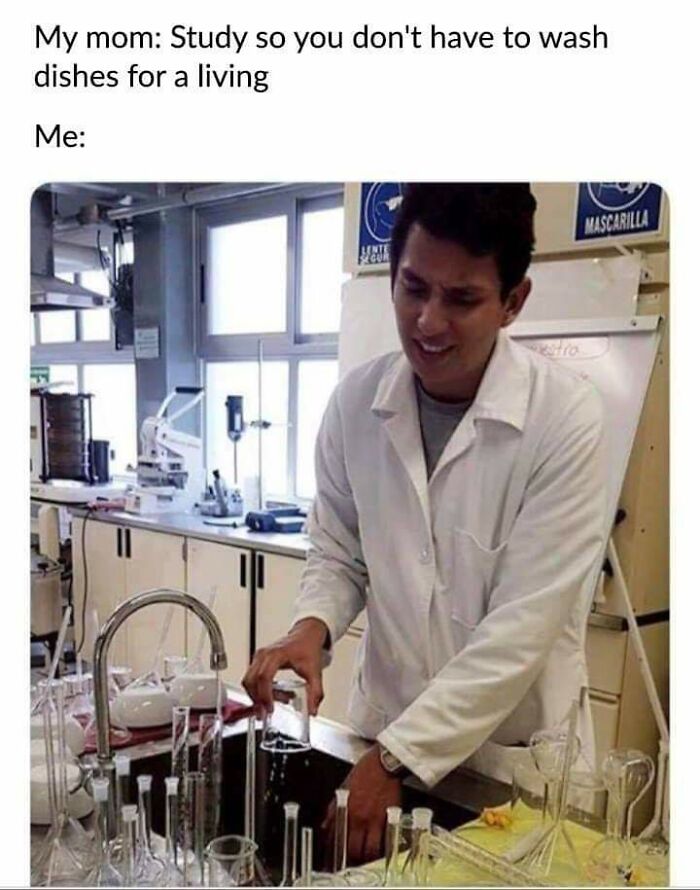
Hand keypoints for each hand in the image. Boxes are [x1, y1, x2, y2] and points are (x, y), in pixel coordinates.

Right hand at [241, 617, 327, 714]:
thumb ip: (315, 692)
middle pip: (251, 680)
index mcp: (277, 654)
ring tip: (276, 701)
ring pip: (249, 681)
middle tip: (266, 712)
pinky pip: (252, 678)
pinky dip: (259, 690)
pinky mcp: (258, 660)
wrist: (306, 635)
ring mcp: (259, 656)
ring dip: (258, 695)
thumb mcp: (314, 671)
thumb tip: (312, 710)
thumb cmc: (308, 648)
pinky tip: (274, 694)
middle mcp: (264, 654)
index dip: (265, 695)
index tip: (270, 708)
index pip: (264, 677)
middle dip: (257, 699)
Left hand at [322, 745, 401, 864]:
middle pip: (351, 849)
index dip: (332, 851)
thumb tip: (325, 825)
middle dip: (349, 860)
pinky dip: (380, 851)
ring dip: (365, 859)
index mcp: (344, 809)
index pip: (334, 837)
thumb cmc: (365, 772)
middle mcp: (358, 817)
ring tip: (364, 862)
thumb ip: (333, 808)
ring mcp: (373, 820)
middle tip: (348, 864)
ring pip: (368, 850)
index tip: (331, 858)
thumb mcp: (343, 788)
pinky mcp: (388, 819)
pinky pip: (383, 842)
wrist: (384, 763)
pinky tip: (379, 853)